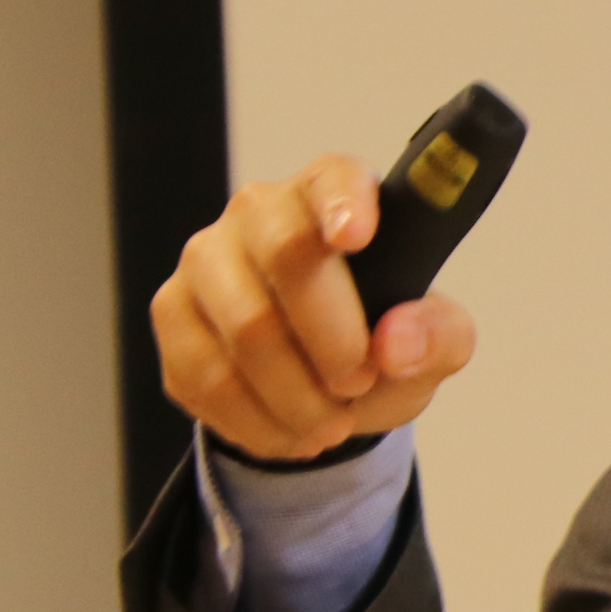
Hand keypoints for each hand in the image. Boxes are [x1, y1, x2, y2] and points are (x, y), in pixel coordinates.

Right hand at [151, 154, 478, 462]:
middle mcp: (260, 211)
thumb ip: (438, 335)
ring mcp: (206, 258)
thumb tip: (397, 342)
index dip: (344, 202)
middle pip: (285, 257)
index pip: (335, 179)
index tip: (357, 237)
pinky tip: (290, 432)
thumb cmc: (381, 336)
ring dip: (296, 396)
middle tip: (360, 383)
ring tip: (331, 424)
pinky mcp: (172, 312)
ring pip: (244, 329)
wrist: (324, 383)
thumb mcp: (435, 342)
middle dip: (332, 338)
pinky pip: (204, 374)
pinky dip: (256, 420)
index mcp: (334, 193)